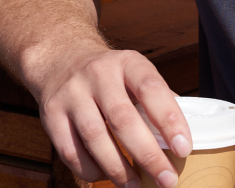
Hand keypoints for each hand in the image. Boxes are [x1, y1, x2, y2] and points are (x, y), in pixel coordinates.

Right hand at [34, 44, 200, 187]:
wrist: (62, 59)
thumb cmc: (111, 75)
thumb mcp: (134, 72)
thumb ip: (156, 98)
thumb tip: (180, 135)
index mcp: (127, 62)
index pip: (151, 88)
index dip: (169, 119)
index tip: (183, 148)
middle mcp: (98, 74)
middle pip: (123, 118)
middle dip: (147, 154)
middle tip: (167, 179)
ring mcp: (72, 93)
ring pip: (95, 137)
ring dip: (118, 168)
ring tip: (136, 186)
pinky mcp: (51, 114)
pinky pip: (71, 151)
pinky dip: (91, 169)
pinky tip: (106, 176)